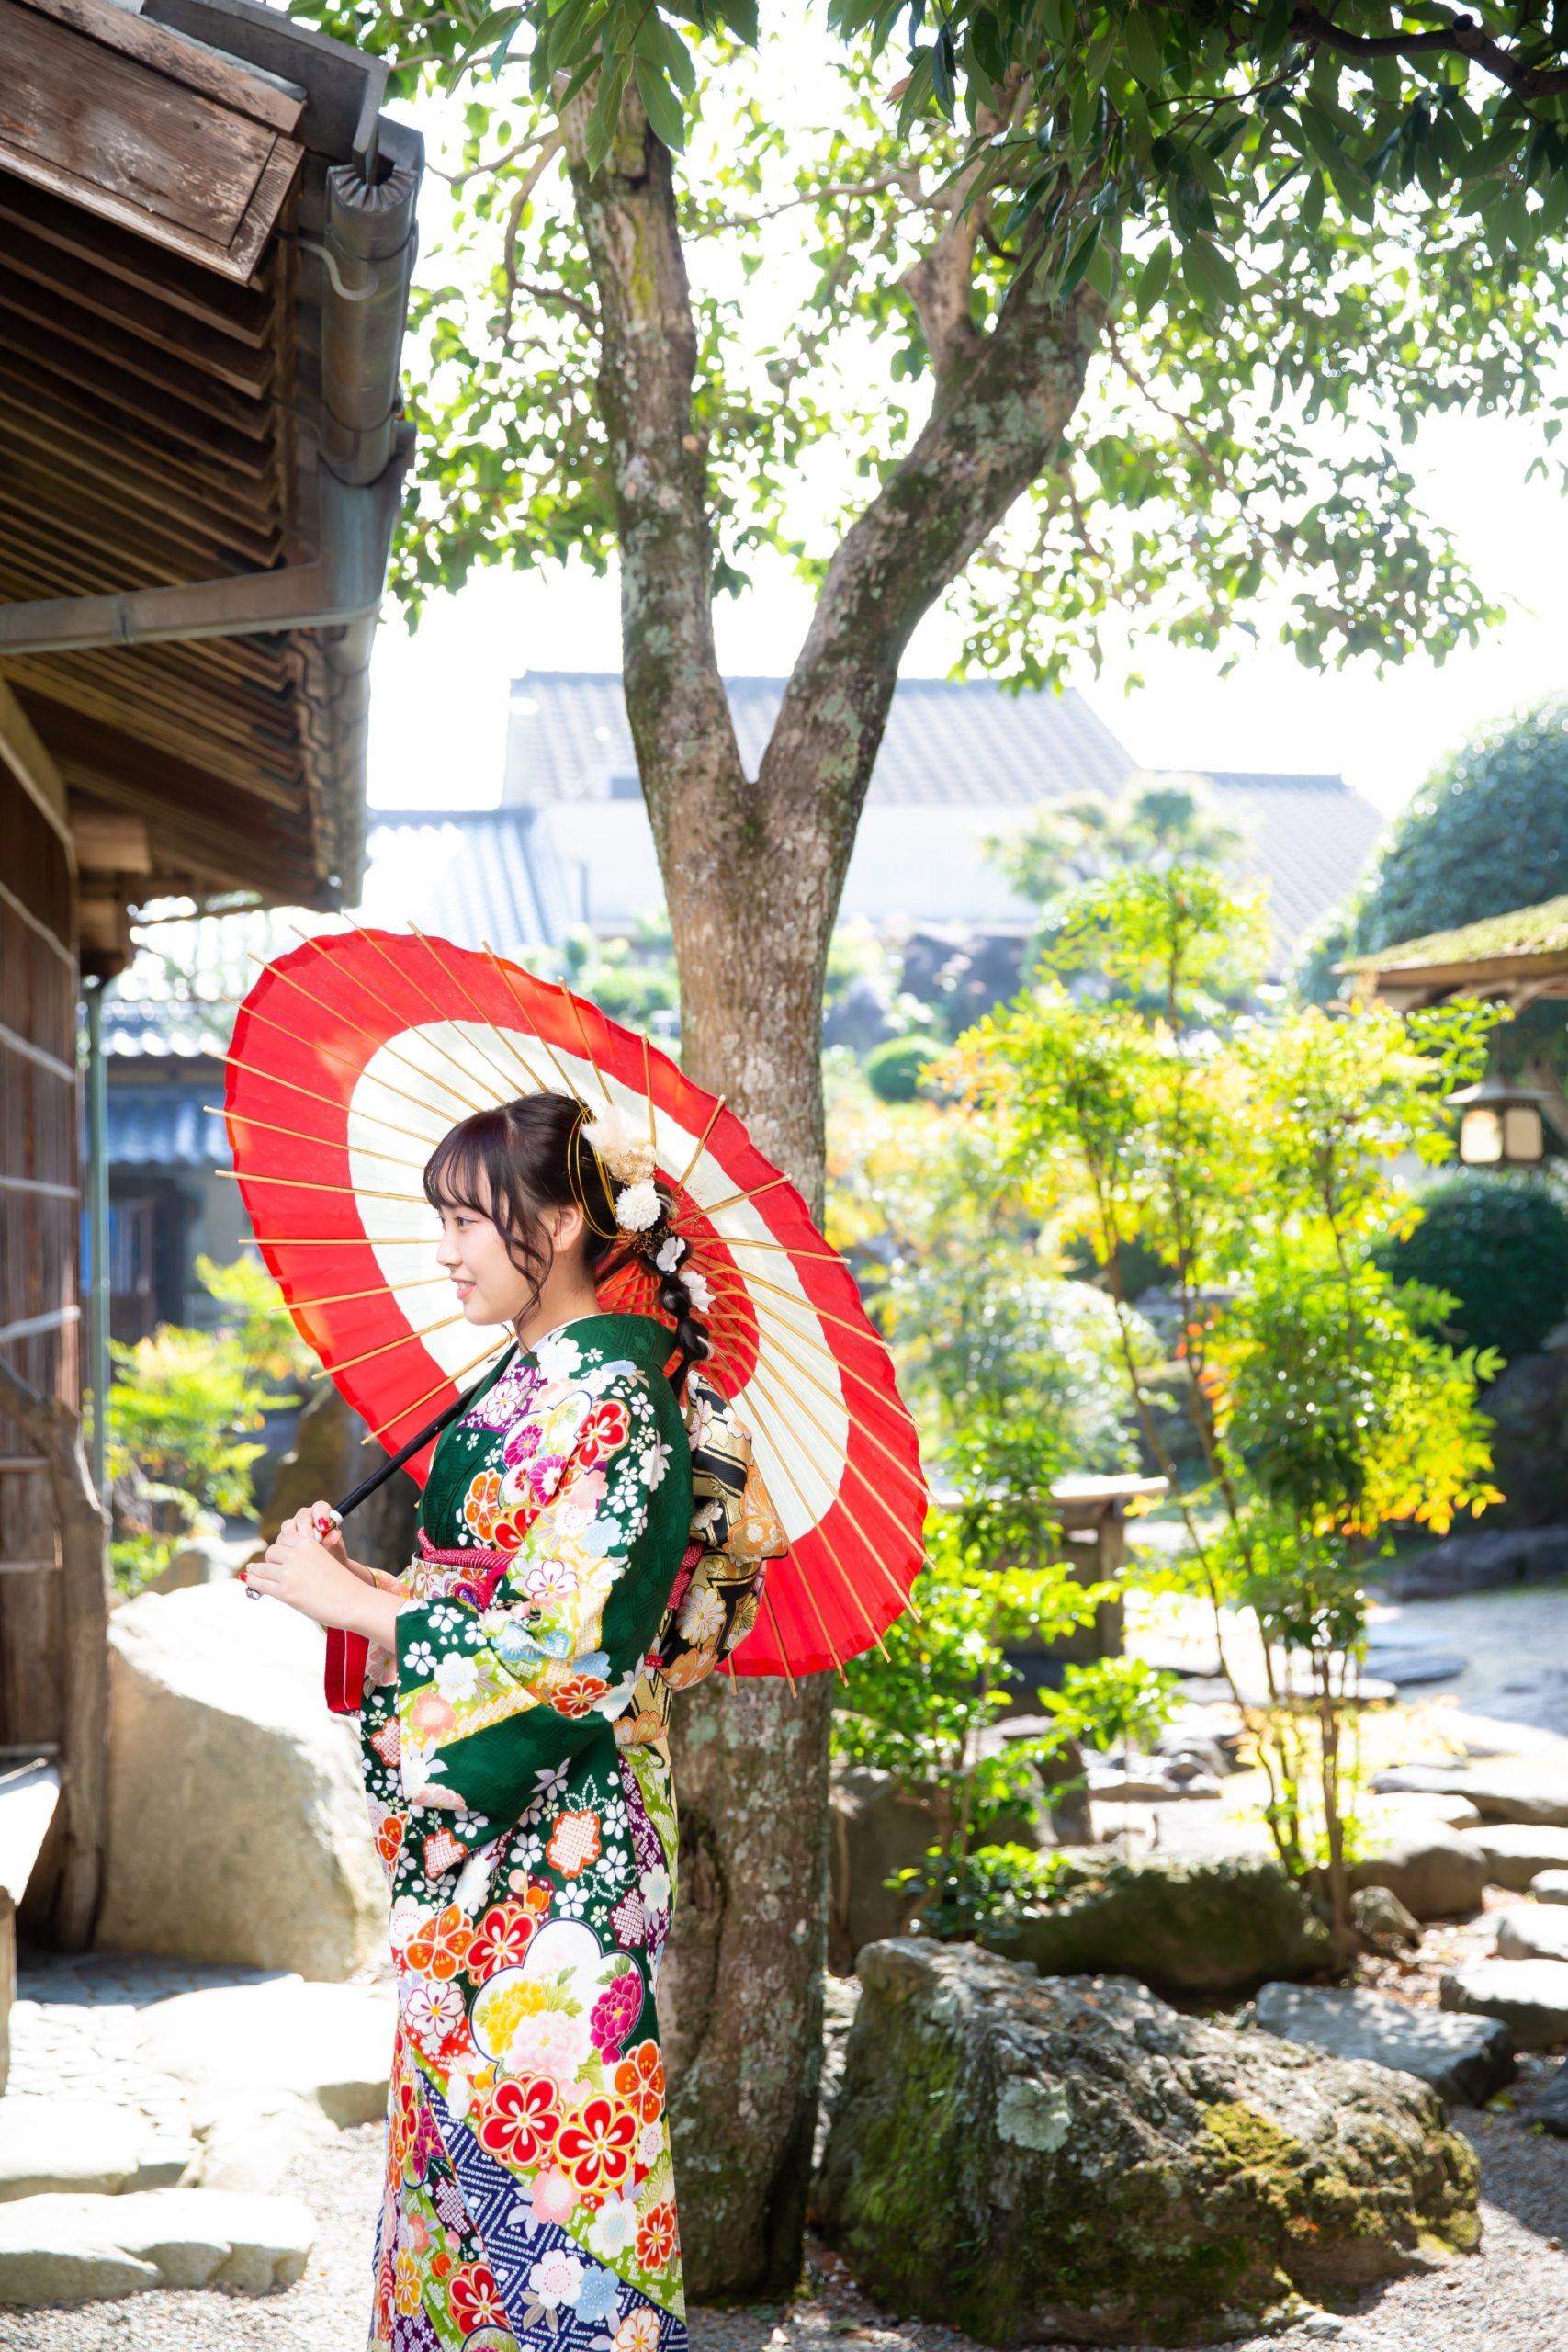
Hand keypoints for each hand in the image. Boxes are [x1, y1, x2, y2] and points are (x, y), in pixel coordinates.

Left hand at [249, 1523, 372, 1631]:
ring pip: (263, 1567)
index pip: (284, 1539)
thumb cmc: (341, 1583)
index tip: (277, 1552)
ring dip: (258, 1569)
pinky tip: (248, 1578)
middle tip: (269, 1566)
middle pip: (272, 1551)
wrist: (352, 1601)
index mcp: (307, 1543)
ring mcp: (288, 1573)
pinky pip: (261, 1584)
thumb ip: (305, 1555)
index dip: (280, 1546)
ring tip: (252, 1571)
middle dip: (271, 1559)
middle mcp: (295, 1555)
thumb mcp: (323, 1559)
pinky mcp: (284, 1592)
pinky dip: (253, 1581)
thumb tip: (283, 1555)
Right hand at [282, 1503, 376, 1586]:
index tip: (324, 1527)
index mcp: (321, 1515)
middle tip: (310, 1538)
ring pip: (288, 1526)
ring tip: (300, 1548)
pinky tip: (291, 1557)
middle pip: (302, 1515)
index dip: (321, 1514)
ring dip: (293, 1536)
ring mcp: (292, 1529)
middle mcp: (305, 1519)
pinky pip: (280, 1540)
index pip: (320, 1507)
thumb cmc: (333, 1557)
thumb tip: (335, 1534)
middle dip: (306, 1526)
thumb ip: (333, 1541)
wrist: (324, 1572)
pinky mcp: (282, 1541)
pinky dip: (284, 1547)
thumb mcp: (335, 1551)